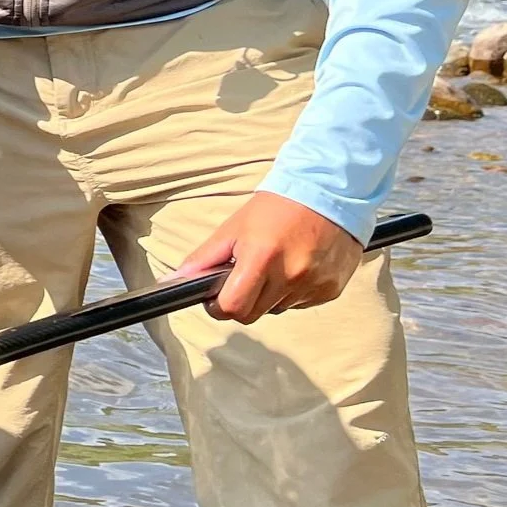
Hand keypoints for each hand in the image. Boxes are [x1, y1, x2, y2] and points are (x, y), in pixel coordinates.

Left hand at [168, 192, 364, 323]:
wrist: (329, 192)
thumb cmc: (277, 207)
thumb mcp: (234, 228)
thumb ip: (204, 259)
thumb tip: (176, 281)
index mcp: (262, 258)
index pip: (233, 307)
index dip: (218, 306)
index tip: (216, 297)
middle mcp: (290, 275)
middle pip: (253, 314)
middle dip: (242, 302)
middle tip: (244, 278)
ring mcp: (314, 285)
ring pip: (277, 309)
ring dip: (269, 296)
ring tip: (275, 264)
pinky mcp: (331, 290)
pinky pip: (301, 304)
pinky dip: (293, 292)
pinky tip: (296, 266)